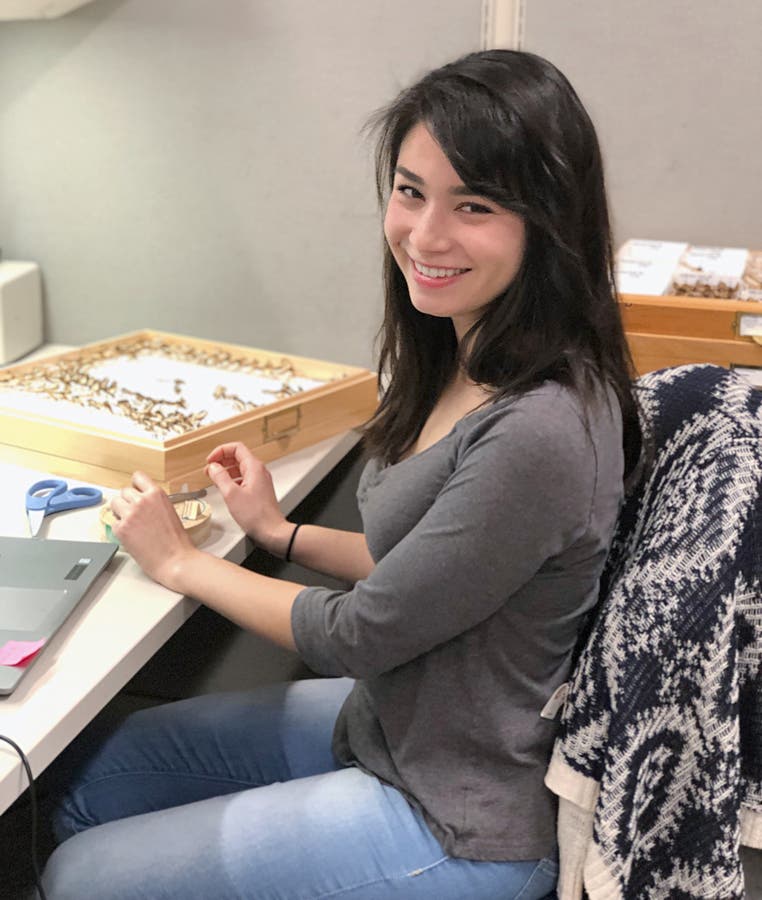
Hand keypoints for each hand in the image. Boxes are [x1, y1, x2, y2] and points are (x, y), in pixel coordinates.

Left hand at [110, 471, 197, 590]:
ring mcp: (130, 514)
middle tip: (135, 514)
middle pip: (124, 491)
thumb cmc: (177, 541)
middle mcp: (141, 501)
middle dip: (128, 501)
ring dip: (120, 512)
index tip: (136, 492)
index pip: (138, 477)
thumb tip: (142, 502)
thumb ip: (154, 503)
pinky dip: (119, 528)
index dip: (136, 486)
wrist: (175, 560)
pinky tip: (131, 535)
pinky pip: (113, 522)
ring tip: (131, 523)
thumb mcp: (169, 512)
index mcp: (156, 494)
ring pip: (114, 503)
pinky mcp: (121, 529)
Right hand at [205, 442, 291, 554]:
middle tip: (209, 470)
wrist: (271, 531)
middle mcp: (259, 471)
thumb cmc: (256, 515)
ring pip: (240, 468)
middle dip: (221, 460)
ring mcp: (260, 481)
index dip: (220, 451)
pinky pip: (244, 478)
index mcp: (254, 467)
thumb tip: (213, 467)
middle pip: (238, 456)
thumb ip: (220, 477)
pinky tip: (225, 488)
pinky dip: (232, 480)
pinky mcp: (259, 490)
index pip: (236, 447)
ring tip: (214, 478)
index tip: (210, 461)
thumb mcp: (231, 494)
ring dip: (226, 470)